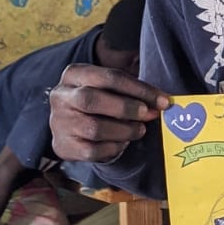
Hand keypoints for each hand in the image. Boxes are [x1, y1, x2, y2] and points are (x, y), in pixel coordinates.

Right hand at [49, 65, 169, 161]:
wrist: (66, 128)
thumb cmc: (96, 104)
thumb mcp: (106, 87)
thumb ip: (131, 91)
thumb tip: (160, 102)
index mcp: (74, 74)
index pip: (109, 77)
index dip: (139, 89)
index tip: (163, 101)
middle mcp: (62, 96)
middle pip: (92, 99)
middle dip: (126, 108)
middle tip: (148, 115)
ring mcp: (60, 122)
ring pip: (95, 128)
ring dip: (124, 131)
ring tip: (139, 130)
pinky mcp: (64, 146)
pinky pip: (93, 150)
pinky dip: (114, 148)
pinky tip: (122, 143)